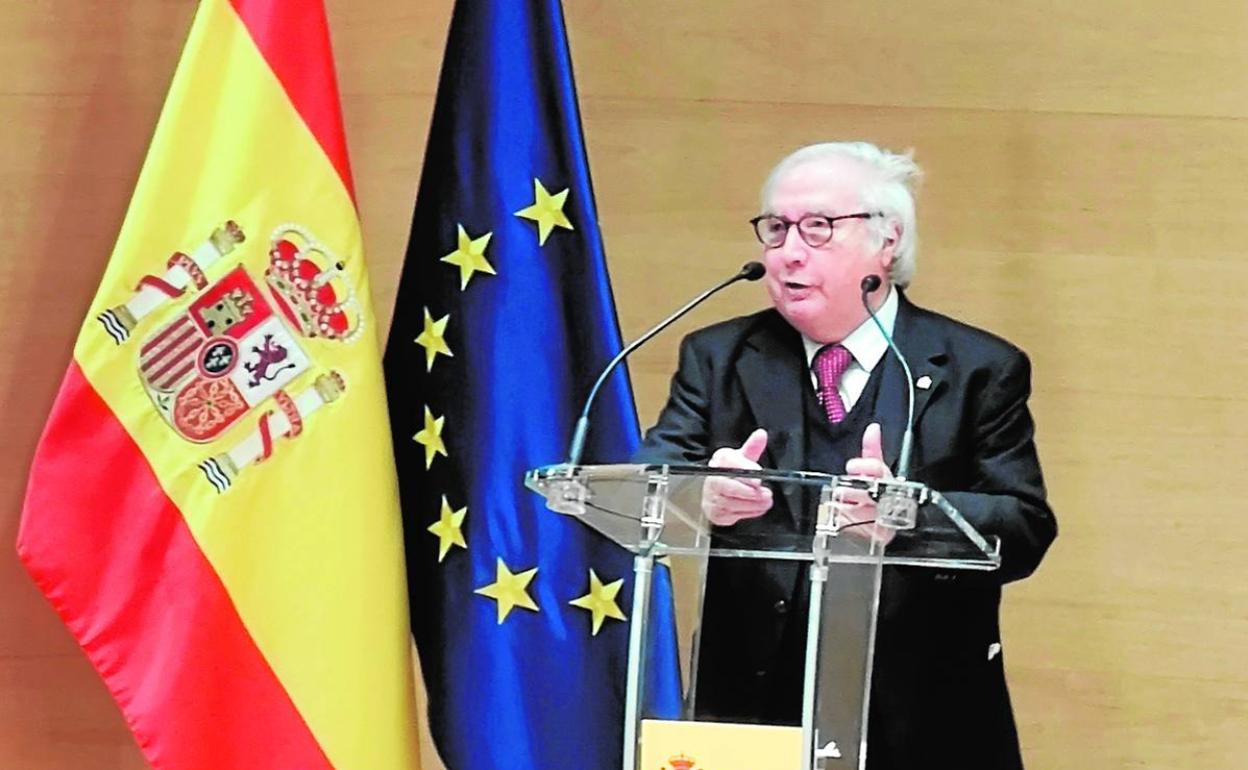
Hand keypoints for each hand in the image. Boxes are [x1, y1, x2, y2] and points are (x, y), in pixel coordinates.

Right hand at [702, 428, 773, 525]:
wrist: (716, 491)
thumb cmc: (732, 473)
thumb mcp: (743, 458)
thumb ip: (753, 447)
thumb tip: (761, 434)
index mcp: (719, 460)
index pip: (727, 462)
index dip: (744, 469)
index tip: (759, 478)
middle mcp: (712, 478)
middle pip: (727, 486)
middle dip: (749, 492)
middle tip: (766, 493)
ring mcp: (711, 497)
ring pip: (732, 503)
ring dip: (753, 504)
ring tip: (766, 501)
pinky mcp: (715, 513)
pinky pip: (733, 515)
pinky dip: (748, 513)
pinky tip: (757, 508)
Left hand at [840, 423, 896, 543]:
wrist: (876, 524)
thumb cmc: (873, 493)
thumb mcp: (871, 470)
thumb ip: (872, 449)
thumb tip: (873, 428)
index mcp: (888, 481)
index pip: (879, 469)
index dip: (864, 466)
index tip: (851, 466)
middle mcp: (889, 500)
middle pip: (868, 491)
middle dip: (851, 490)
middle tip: (843, 490)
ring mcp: (885, 519)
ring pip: (860, 510)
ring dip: (845, 507)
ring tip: (841, 505)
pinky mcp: (879, 536)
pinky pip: (858, 529)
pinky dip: (845, 522)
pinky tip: (842, 519)